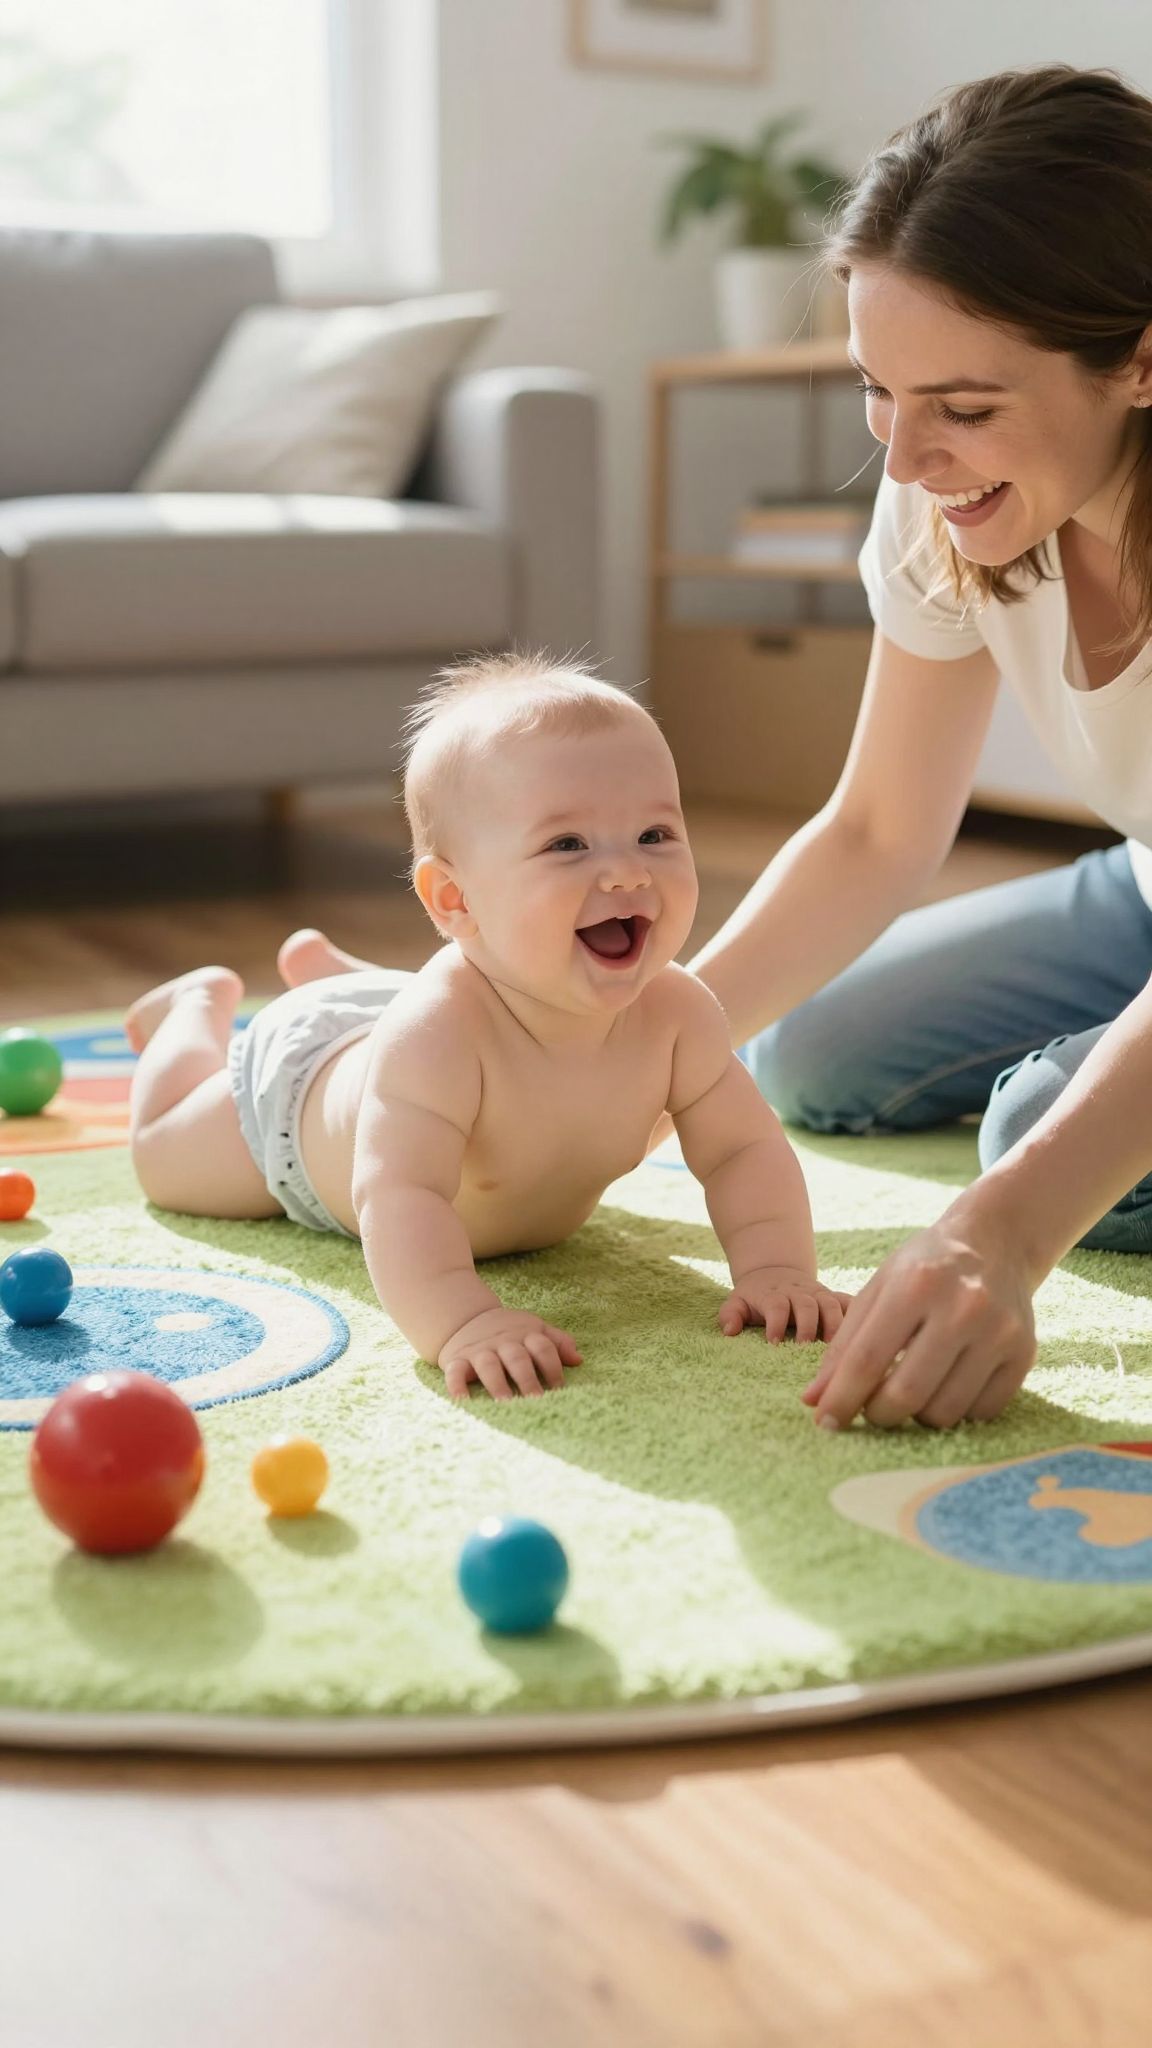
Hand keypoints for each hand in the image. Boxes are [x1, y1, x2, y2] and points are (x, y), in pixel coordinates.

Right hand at [439, 1308, 582, 1400]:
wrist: (464, 1317)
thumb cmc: (508, 1331)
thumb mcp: (534, 1328)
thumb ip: (557, 1342)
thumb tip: (578, 1360)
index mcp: (525, 1334)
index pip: (542, 1347)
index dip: (553, 1367)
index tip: (559, 1388)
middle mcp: (503, 1342)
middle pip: (517, 1358)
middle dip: (527, 1379)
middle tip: (536, 1400)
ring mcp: (479, 1350)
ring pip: (488, 1365)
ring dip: (497, 1384)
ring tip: (505, 1404)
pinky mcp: (456, 1360)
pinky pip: (455, 1372)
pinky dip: (457, 1386)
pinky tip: (463, 1401)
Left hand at [718, 1268, 852, 1344]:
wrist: (775, 1271)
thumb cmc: (755, 1296)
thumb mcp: (736, 1301)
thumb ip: (730, 1315)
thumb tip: (729, 1332)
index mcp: (774, 1294)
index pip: (776, 1305)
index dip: (776, 1323)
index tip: (774, 1343)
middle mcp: (798, 1292)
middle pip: (806, 1305)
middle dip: (807, 1326)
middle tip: (805, 1348)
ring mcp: (818, 1293)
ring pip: (830, 1304)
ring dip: (834, 1324)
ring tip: (836, 1348)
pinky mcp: (833, 1297)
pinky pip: (849, 1301)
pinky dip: (858, 1312)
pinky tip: (865, 1330)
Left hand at [801, 1208, 1036, 1429]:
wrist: (996, 1242)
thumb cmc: (925, 1268)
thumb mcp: (878, 1290)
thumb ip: (844, 1346)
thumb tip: (814, 1401)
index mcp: (916, 1285)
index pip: (868, 1359)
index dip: (841, 1398)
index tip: (824, 1422)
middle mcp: (963, 1307)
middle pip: (906, 1394)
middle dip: (877, 1414)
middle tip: (871, 1409)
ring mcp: (999, 1332)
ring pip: (944, 1412)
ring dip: (916, 1416)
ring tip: (910, 1392)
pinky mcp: (1024, 1353)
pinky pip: (980, 1412)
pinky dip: (955, 1411)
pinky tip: (946, 1386)